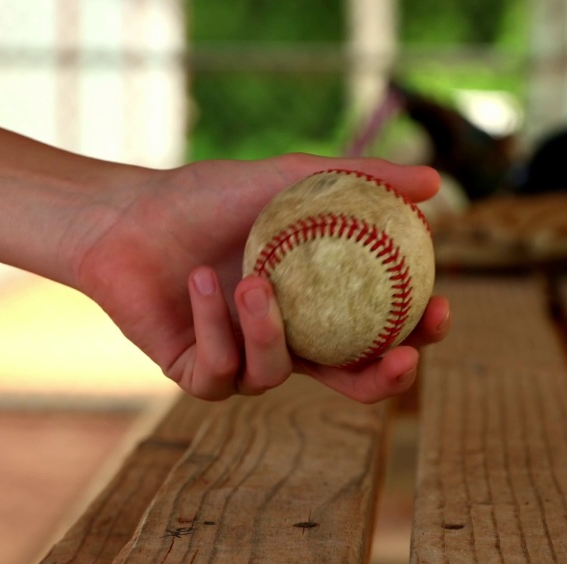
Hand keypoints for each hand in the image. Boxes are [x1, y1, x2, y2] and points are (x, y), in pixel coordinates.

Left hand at [72, 153, 451, 402]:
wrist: (127, 214)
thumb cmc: (207, 197)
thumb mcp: (289, 177)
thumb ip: (360, 179)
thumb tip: (436, 183)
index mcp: (320, 305)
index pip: (384, 332)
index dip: (420, 334)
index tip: (439, 309)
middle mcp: (289, 341)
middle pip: (354, 383)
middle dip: (386, 380)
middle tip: (400, 358)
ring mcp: (244, 362)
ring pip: (278, 377)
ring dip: (270, 332)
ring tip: (251, 282)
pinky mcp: (198, 376)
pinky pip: (223, 371)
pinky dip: (216, 327)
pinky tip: (201, 285)